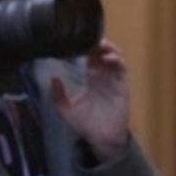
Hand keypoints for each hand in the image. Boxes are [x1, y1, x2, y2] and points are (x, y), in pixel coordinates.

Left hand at [51, 39, 130, 160]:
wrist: (101, 138)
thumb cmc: (85, 124)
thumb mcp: (66, 109)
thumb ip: (58, 95)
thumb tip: (53, 78)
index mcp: (91, 78)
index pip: (91, 56)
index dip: (86, 46)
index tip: (76, 40)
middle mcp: (103, 76)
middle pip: (103, 52)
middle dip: (97, 42)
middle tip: (88, 37)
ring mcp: (114, 79)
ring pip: (114, 56)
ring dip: (108, 48)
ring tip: (99, 44)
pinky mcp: (122, 85)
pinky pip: (122, 68)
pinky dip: (116, 60)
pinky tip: (106, 59)